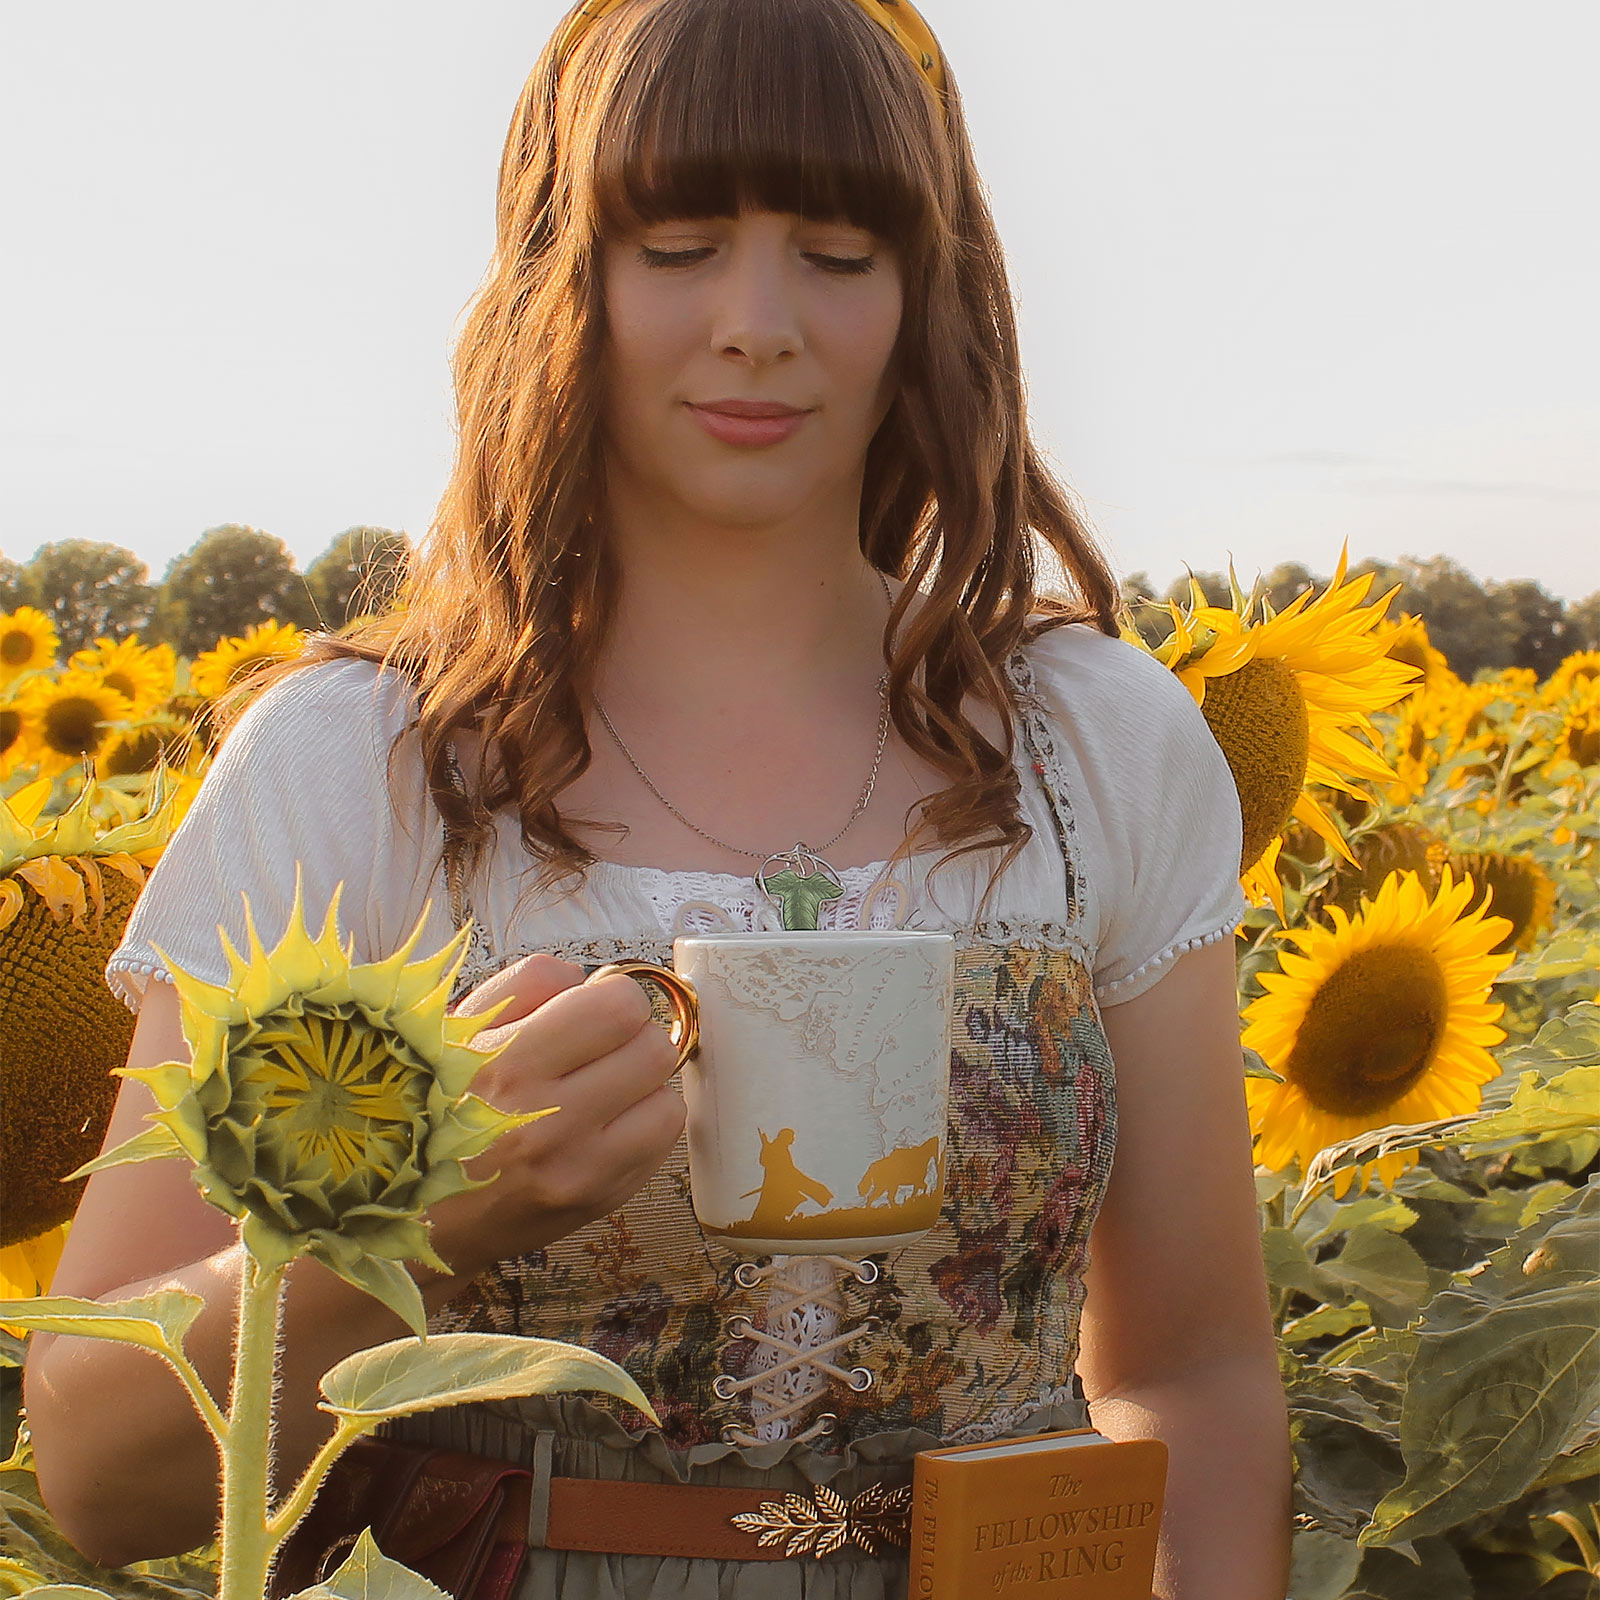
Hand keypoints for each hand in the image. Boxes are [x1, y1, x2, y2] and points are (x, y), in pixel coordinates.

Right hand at [425, 954, 685, 1275]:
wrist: (413, 1212)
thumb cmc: (435, 1109)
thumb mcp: (457, 1029)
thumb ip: (527, 984)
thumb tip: (590, 978)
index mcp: (507, 1066)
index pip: (617, 1007)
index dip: (613, 997)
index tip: (593, 1008)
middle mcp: (546, 1122)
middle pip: (653, 1049)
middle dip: (632, 1037)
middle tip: (600, 1048)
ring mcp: (578, 1169)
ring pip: (666, 1094)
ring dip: (641, 1083)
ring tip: (599, 1088)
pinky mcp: (598, 1200)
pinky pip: (663, 1140)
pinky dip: (644, 1122)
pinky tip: (605, 1123)